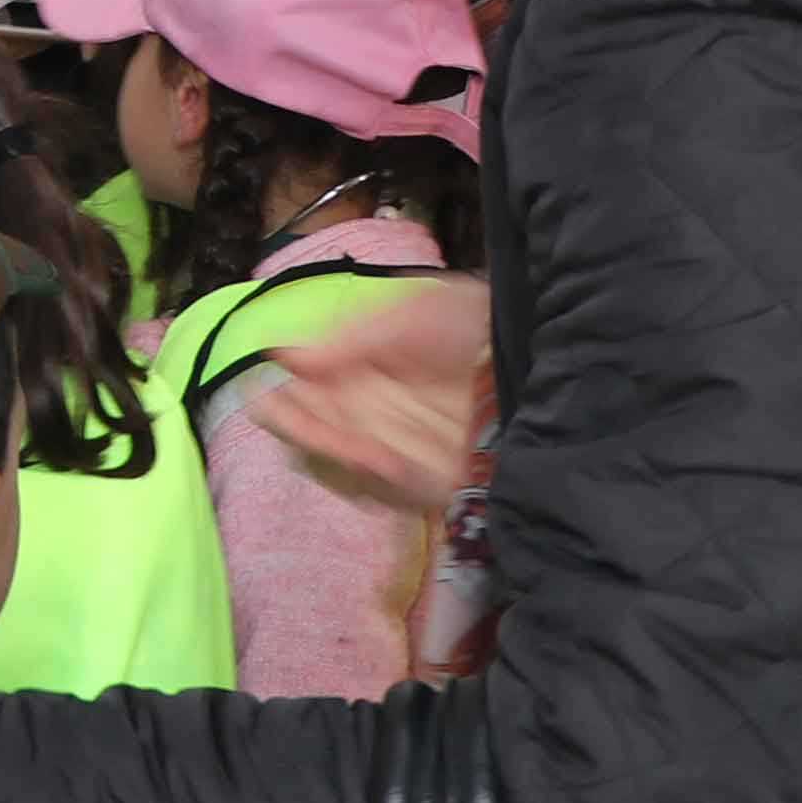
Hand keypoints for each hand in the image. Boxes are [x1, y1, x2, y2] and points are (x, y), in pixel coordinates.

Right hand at [251, 277, 497, 514]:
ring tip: (301, 426)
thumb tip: (286, 356)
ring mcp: (410, 452)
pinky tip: (361, 453)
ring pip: (351, 464)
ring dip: (325, 448)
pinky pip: (394, 488)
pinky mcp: (437, 482)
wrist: (537, 353)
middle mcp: (386, 418)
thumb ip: (352, 340)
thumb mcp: (410, 314)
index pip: (320, 398)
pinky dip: (375, 475)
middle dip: (297, 424)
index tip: (263, 386)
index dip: (292, 397)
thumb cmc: (474, 325)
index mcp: (374, 379)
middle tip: (269, 410)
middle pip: (327, 435)